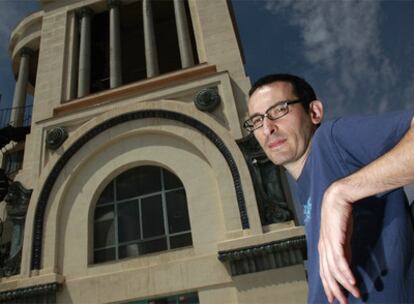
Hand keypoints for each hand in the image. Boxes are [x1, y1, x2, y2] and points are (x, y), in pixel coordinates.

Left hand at [318, 182, 359, 303]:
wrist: (337, 199)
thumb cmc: (338, 217)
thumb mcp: (341, 237)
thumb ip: (343, 251)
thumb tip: (346, 265)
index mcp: (322, 247)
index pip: (323, 271)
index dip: (328, 285)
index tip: (333, 297)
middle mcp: (323, 247)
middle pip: (326, 274)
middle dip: (335, 289)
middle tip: (342, 302)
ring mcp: (328, 244)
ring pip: (334, 269)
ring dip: (344, 283)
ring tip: (354, 293)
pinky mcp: (336, 239)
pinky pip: (340, 260)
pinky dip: (346, 272)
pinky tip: (352, 281)